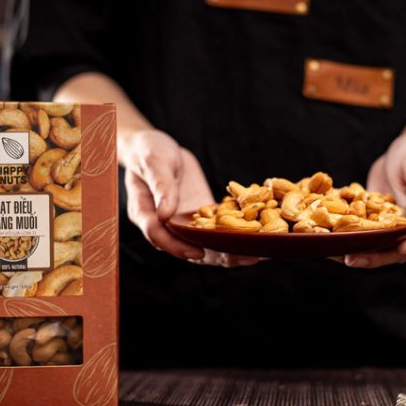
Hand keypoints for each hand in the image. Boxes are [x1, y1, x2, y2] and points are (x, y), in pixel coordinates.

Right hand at [123, 129, 261, 266]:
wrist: (157, 146)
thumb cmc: (148, 151)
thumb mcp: (154, 162)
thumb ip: (161, 187)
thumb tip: (166, 215)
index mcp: (146, 214)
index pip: (159, 236)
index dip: (178, 247)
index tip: (198, 253)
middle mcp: (166, 225)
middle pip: (190, 247)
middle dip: (218, 255)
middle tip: (244, 258)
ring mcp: (185, 222)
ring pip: (207, 243)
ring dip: (232, 249)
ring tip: (259, 253)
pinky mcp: (201, 215)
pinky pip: (218, 228)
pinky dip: (236, 232)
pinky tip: (259, 234)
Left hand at [337, 133, 405, 267]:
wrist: (405, 150)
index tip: (404, 249)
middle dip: (382, 256)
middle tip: (355, 259)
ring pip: (389, 248)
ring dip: (367, 255)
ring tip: (344, 257)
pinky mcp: (388, 227)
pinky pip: (375, 238)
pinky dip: (359, 244)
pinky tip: (338, 246)